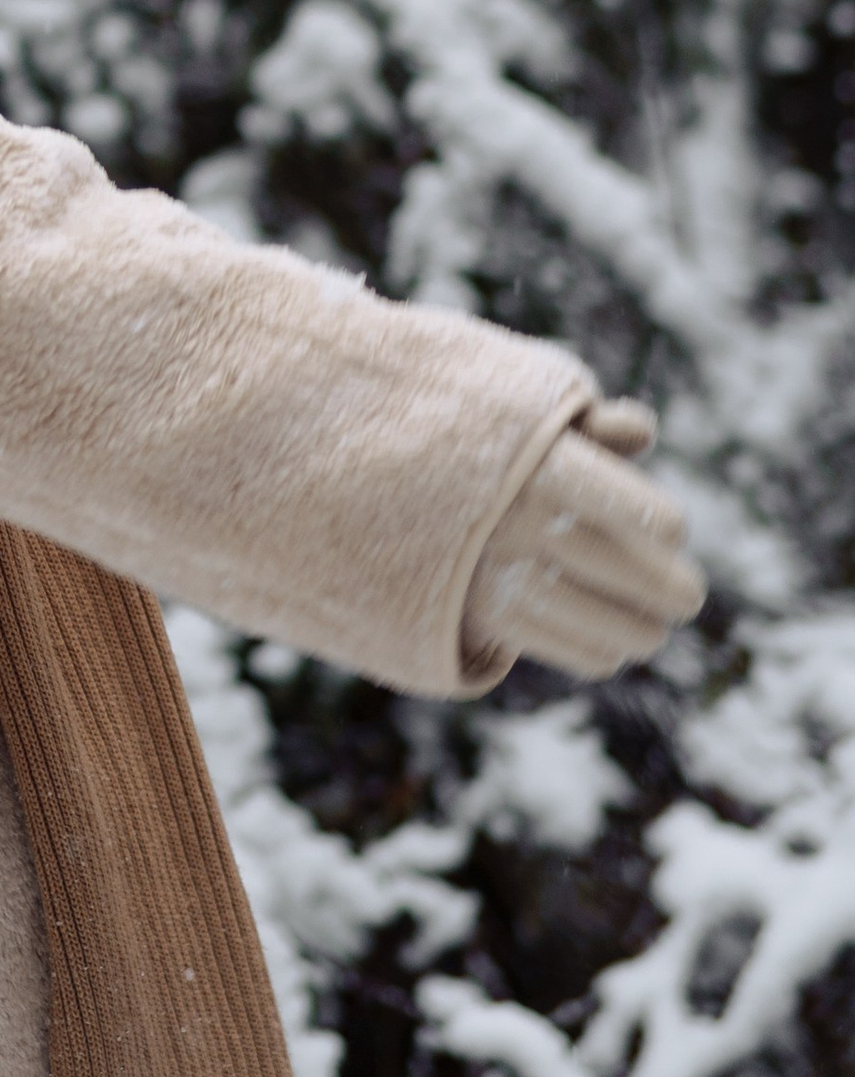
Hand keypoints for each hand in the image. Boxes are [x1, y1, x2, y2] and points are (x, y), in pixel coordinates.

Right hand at [460, 401, 704, 681]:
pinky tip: (611, 644)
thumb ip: (591, 425)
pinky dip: (596, 653)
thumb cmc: (484, 453)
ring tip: (655, 630)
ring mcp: (498, 570)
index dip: (661, 523)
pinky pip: (560, 646)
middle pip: (619, 566)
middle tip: (689, 598)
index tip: (671, 531)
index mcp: (539, 464)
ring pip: (597, 619)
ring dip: (638, 632)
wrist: (388, 493)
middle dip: (667, 588)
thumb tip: (643, 431)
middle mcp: (517, 517)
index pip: (627, 506)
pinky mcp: (484, 615)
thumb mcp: (528, 423)